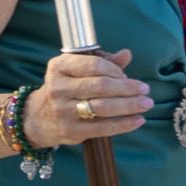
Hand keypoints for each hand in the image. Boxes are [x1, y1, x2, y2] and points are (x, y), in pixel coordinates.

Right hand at [24, 48, 152, 147]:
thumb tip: (126, 54)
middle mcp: (58, 87)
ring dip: (129, 105)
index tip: (127, 76)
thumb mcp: (76, 69)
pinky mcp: (72, 130)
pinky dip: (124, 124)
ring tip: (146, 103)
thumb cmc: (65, 87)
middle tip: (145, 89)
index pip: (93, 64)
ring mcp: (63, 110)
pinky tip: (138, 120)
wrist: (39, 117)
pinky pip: (103, 127)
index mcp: (59, 67)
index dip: (115, 70)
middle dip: (127, 88)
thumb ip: (102, 61)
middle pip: (100, 86)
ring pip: (103, 107)